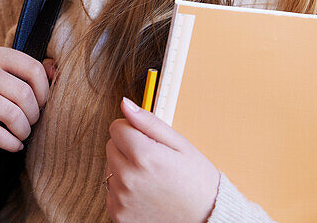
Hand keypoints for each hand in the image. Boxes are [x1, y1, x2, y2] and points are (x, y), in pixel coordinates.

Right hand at [0, 45, 55, 152]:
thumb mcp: (10, 81)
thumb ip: (33, 73)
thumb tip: (57, 70)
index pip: (33, 68)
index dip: (44, 91)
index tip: (42, 104)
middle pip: (24, 94)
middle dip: (33, 115)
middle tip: (30, 123)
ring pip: (12, 114)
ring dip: (23, 131)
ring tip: (22, 134)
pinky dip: (11, 144)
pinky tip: (15, 145)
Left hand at [105, 97, 219, 222]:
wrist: (206, 220)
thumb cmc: (197, 183)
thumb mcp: (181, 145)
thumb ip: (149, 122)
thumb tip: (126, 104)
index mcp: (144, 156)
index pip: (116, 127)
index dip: (133, 130)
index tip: (147, 140)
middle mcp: (128, 178)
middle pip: (111, 146)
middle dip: (128, 148)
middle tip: (152, 161)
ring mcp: (122, 199)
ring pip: (110, 168)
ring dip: (125, 169)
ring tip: (151, 179)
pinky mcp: (118, 215)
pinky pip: (111, 191)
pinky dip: (123, 190)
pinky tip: (145, 194)